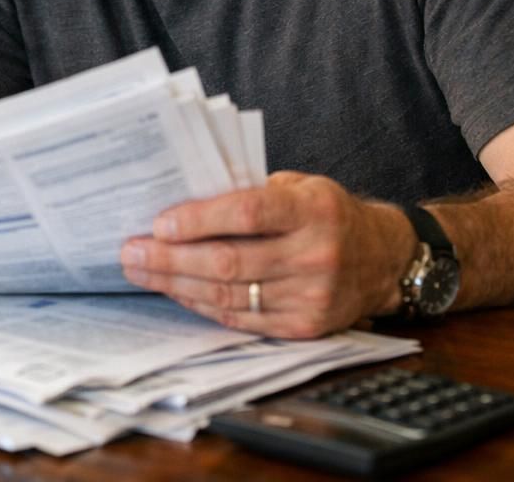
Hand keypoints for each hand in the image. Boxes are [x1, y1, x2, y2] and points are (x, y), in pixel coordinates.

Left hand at [118, 171, 414, 338]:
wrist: (382, 259)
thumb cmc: (326, 213)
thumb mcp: (300, 187)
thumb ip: (251, 193)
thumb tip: (182, 200)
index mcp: (313, 210)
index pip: (247, 214)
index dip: (199, 220)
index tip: (158, 223)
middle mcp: (315, 255)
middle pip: (228, 262)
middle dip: (171, 259)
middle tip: (131, 252)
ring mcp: (312, 297)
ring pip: (228, 295)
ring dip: (177, 284)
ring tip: (141, 272)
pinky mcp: (304, 327)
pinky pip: (240, 319)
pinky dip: (202, 305)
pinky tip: (177, 291)